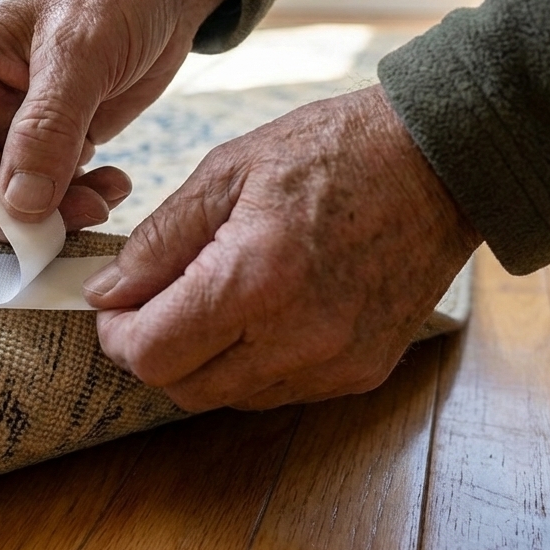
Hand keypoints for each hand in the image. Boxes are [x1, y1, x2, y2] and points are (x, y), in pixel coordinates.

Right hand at [0, 0, 234, 239]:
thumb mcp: (79, 52)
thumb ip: (47, 129)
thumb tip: (20, 205)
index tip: (28, 226)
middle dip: (22, 215)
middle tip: (80, 217)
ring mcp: (13, 124)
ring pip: (12, 199)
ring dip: (57, 213)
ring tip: (106, 198)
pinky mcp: (54, 139)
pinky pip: (51, 192)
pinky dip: (80, 200)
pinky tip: (115, 184)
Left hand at [84, 85, 480, 410]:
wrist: (441, 161)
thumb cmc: (333, 151)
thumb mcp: (228, 171)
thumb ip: (159, 240)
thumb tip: (108, 292)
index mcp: (254, 280)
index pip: (152, 355)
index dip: (118, 336)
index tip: (114, 307)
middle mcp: (296, 338)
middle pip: (183, 388)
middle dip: (153, 351)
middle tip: (150, 304)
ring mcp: (334, 364)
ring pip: (228, 397)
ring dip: (200, 362)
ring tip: (206, 301)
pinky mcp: (361, 373)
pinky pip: (279, 392)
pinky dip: (251, 365)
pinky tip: (258, 314)